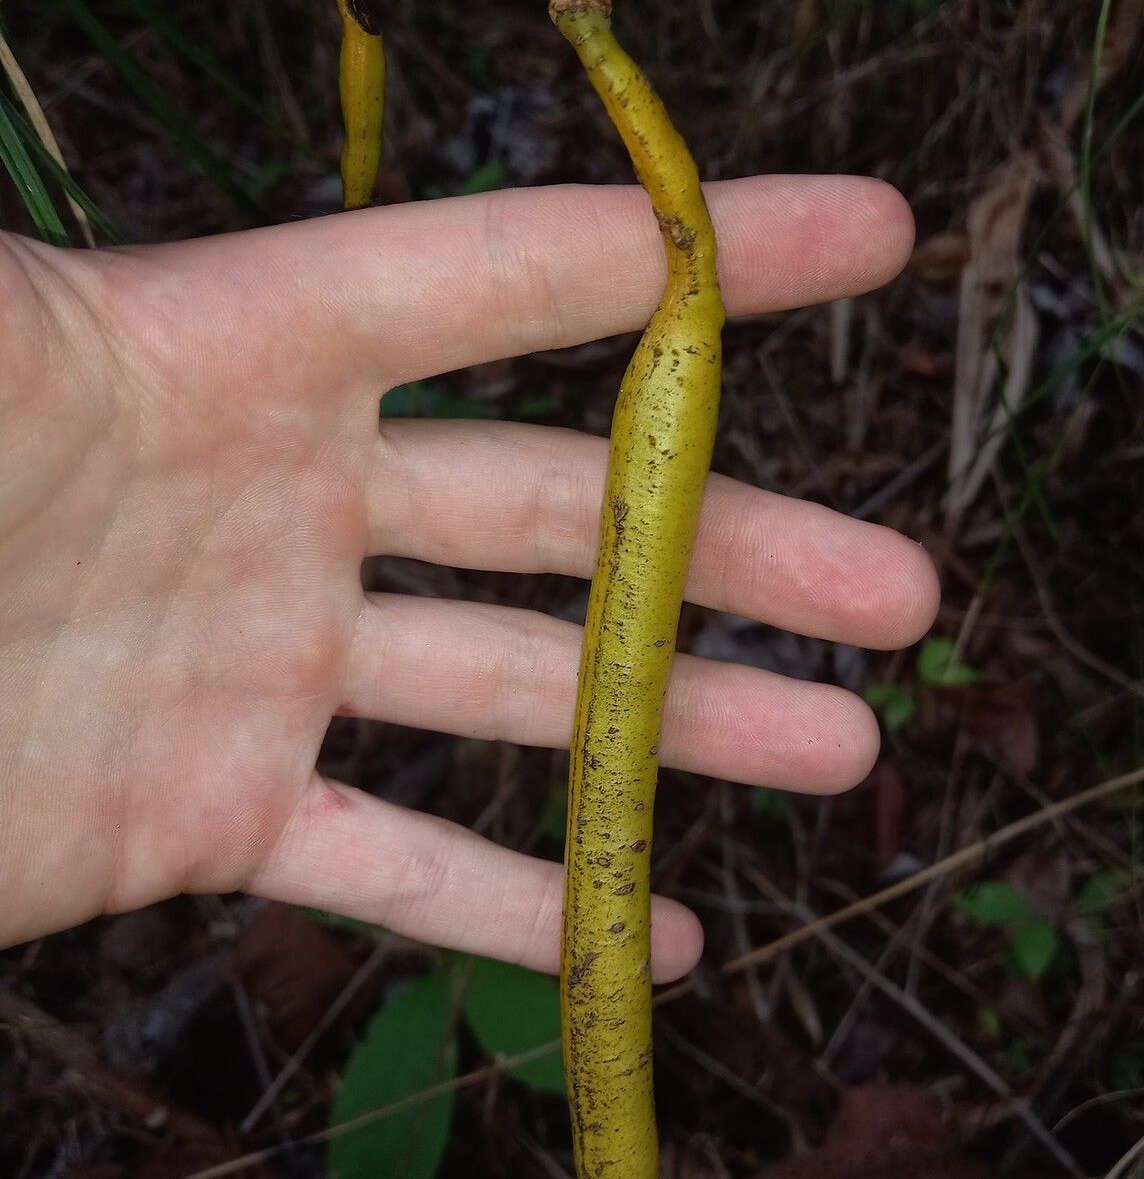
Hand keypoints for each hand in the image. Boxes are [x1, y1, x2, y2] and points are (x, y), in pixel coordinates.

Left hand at [0, 178, 934, 970]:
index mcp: (233, 343)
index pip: (508, 280)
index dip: (698, 256)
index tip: (870, 236)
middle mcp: (276, 498)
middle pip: (558, 518)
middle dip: (742, 550)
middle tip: (908, 594)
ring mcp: (251, 664)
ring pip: (511, 704)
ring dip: (679, 733)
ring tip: (846, 755)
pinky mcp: (201, 814)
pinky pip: (390, 866)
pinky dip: (519, 909)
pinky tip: (652, 941)